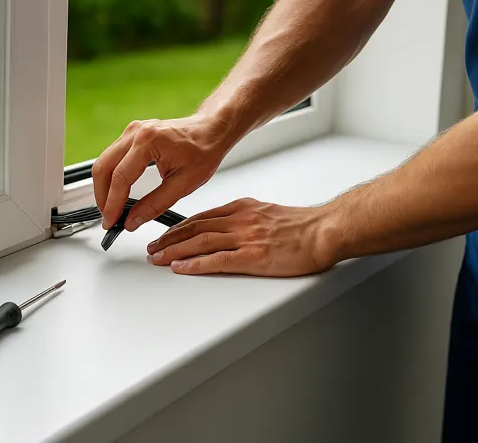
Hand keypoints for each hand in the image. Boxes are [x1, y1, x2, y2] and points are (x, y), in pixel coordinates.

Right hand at [92, 114, 234, 230]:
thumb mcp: (184, 184)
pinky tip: (117, 192)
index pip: (121, 178)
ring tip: (111, 208)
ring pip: (104, 161)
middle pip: (103, 167)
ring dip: (104, 187)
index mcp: (149, 142)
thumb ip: (155, 205)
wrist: (211, 129)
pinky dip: (111, 176)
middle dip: (102, 197)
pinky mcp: (132, 134)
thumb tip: (132, 221)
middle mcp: (136, 132)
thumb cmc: (204, 151)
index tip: (111, 222)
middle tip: (108, 218)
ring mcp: (132, 131)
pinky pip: (112, 156)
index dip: (113, 204)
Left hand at [146, 197, 336, 276]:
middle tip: (152, 248)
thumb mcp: (267, 212)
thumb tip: (228, 228)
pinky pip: (217, 260)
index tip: (164, 234)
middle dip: (169, 239)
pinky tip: (180, 268)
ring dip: (174, 251)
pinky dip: (194, 264)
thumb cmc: (302, 226)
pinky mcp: (253, 256)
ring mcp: (245, 238)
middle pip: (195, 229)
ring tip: (157, 258)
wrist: (325, 230)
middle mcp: (240, 220)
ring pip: (200, 242)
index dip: (178, 227)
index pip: (202, 217)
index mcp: (242, 208)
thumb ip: (246, 218)